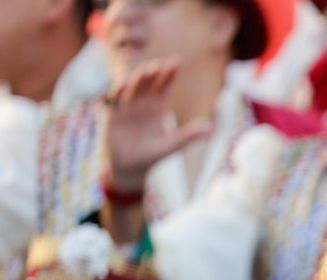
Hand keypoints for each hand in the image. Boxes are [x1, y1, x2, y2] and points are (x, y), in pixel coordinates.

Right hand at [102, 58, 213, 191]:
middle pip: (147, 84)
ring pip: (131, 89)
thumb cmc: (152, 155)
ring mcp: (126, 109)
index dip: (169, 75)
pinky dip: (117, 94)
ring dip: (136, 80)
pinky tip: (122, 86)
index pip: (164, 87)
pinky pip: (114, 102)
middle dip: (152, 74)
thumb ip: (189, 136)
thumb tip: (212, 128)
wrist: (130, 168)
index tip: (175, 62)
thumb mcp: (172, 146)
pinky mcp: (113, 116)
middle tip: (158, 66)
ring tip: (144, 72)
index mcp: (158, 108)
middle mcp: (142, 104)